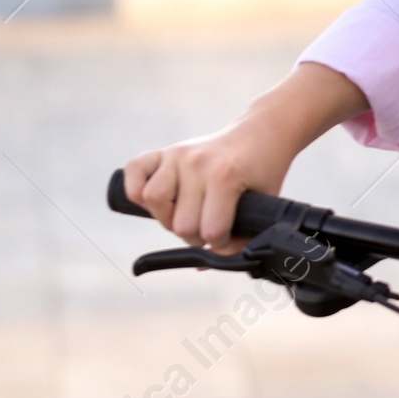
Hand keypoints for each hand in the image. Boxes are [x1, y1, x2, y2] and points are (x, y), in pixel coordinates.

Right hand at [122, 63, 366, 249]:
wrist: (261, 132)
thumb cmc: (263, 171)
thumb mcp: (265, 203)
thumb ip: (242, 238)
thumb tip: (204, 265)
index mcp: (226, 175)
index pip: (209, 231)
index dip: (219, 243)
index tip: (227, 235)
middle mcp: (197, 163)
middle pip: (180, 224)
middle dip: (194, 235)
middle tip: (207, 224)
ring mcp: (178, 155)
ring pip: (153, 200)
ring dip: (167, 217)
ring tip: (184, 213)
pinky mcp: (164, 151)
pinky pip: (133, 172)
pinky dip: (136, 189)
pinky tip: (156, 199)